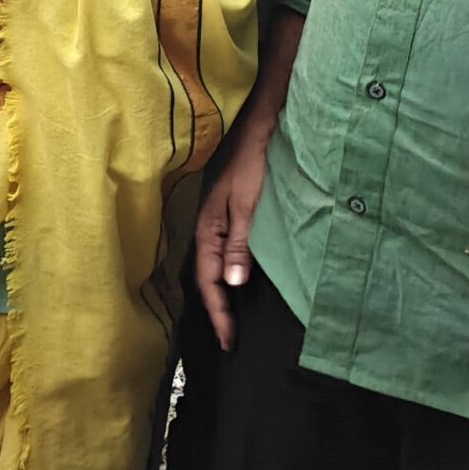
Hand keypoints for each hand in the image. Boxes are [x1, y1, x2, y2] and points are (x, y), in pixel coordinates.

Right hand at [195, 127, 271, 352]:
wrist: (260, 127)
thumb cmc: (254, 163)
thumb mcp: (248, 205)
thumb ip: (239, 244)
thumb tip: (232, 285)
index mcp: (209, 228)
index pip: (209, 281)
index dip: (219, 313)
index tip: (229, 342)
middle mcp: (210, 229)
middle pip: (207, 277)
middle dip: (217, 309)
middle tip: (230, 340)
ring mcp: (219, 222)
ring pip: (215, 267)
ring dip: (222, 294)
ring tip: (232, 320)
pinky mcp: (232, 217)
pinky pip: (225, 255)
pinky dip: (229, 276)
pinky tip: (239, 284)